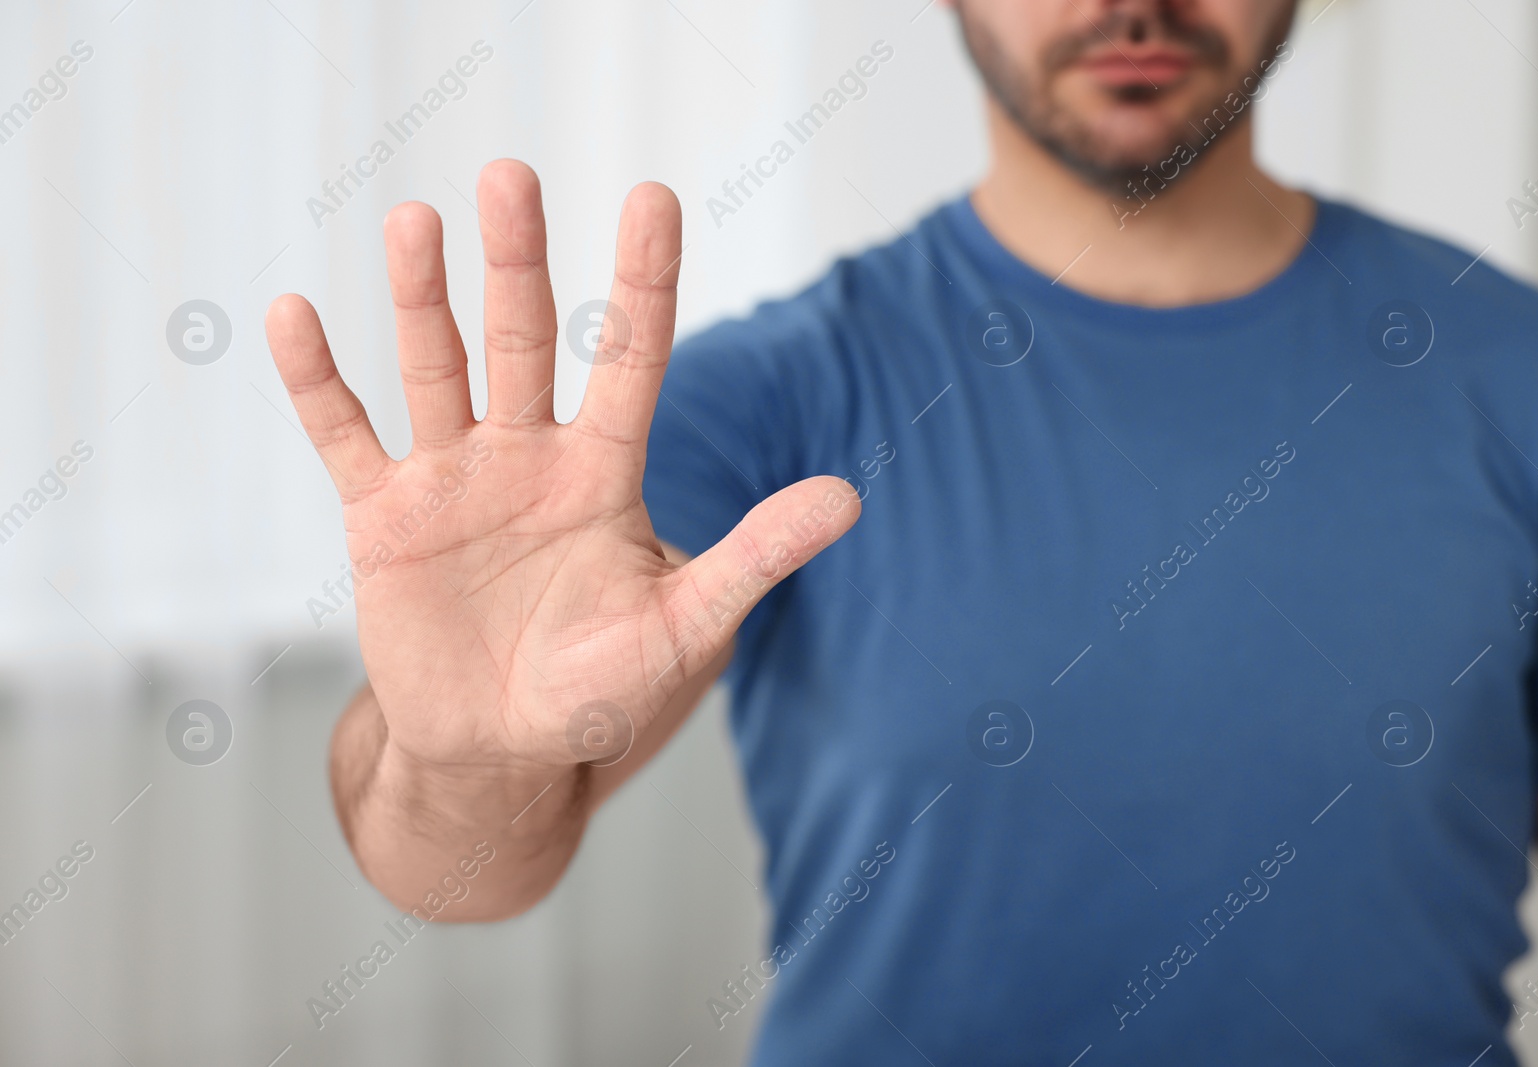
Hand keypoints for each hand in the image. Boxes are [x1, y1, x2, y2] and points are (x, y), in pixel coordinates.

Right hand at [265, 160, 858, 775]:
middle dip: (518, 261)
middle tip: (513, 174)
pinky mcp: (384, 516)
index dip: (642, 282)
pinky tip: (295, 316)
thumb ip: (754, 558)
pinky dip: (318, 382)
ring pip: (435, 368)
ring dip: (420, 298)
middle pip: (522, 339)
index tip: (652, 198)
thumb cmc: (599, 690)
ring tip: (414, 220)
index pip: (629, 358)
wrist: (499, 750)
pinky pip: (343, 436)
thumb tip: (850, 498)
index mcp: (602, 472)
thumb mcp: (683, 626)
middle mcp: (528, 455)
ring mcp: (452, 478)